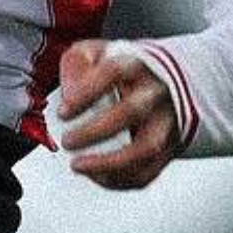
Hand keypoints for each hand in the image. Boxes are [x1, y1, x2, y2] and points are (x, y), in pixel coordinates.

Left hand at [54, 41, 185, 189]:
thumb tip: (69, 92)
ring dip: (109, 163)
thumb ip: (76, 65)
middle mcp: (156, 92)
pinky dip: (121, 179)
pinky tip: (97, 175)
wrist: (167, 80)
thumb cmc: (124, 69)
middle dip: (94, 131)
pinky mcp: (170, 147)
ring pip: (146, 148)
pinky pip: (150, 170)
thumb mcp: (95, 53)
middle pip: (131, 112)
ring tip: (78, 165)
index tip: (63, 112)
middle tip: (68, 141)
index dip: (86, 93)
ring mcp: (167, 121)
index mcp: (137, 64)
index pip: (113, 72)